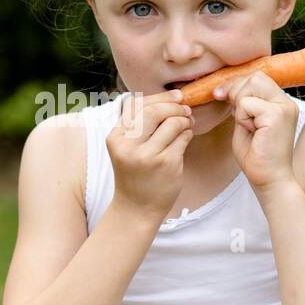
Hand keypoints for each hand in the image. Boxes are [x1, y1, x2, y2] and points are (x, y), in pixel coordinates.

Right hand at [107, 90, 194, 217]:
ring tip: (188, 124)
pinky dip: (188, 133)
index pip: (136, 105)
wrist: (137, 208)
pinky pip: (183, 138)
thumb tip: (167, 97)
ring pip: (172, 123)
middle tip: (185, 109)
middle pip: (154, 111)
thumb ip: (138, 125)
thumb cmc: (135, 173)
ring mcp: (148, 156)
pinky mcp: (166, 164)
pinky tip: (186, 137)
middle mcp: (128, 146)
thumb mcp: (126, 147)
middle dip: (174, 106)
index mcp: (115, 138)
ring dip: (185, 120)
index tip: (176, 96)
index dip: (159, 97)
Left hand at [211, 71, 298, 193]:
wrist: (269, 179)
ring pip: (251, 85)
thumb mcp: (245, 122)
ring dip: (240, 105)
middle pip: (255, 77)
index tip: (220, 96)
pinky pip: (248, 104)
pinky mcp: (277, 115)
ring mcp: (284, 107)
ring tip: (247, 125)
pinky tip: (252, 132)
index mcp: (280, 102)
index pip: (257, 78)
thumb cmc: (256, 156)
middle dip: (236, 91)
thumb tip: (226, 87)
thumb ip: (241, 104)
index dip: (236, 85)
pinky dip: (242, 117)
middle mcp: (286, 102)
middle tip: (233, 114)